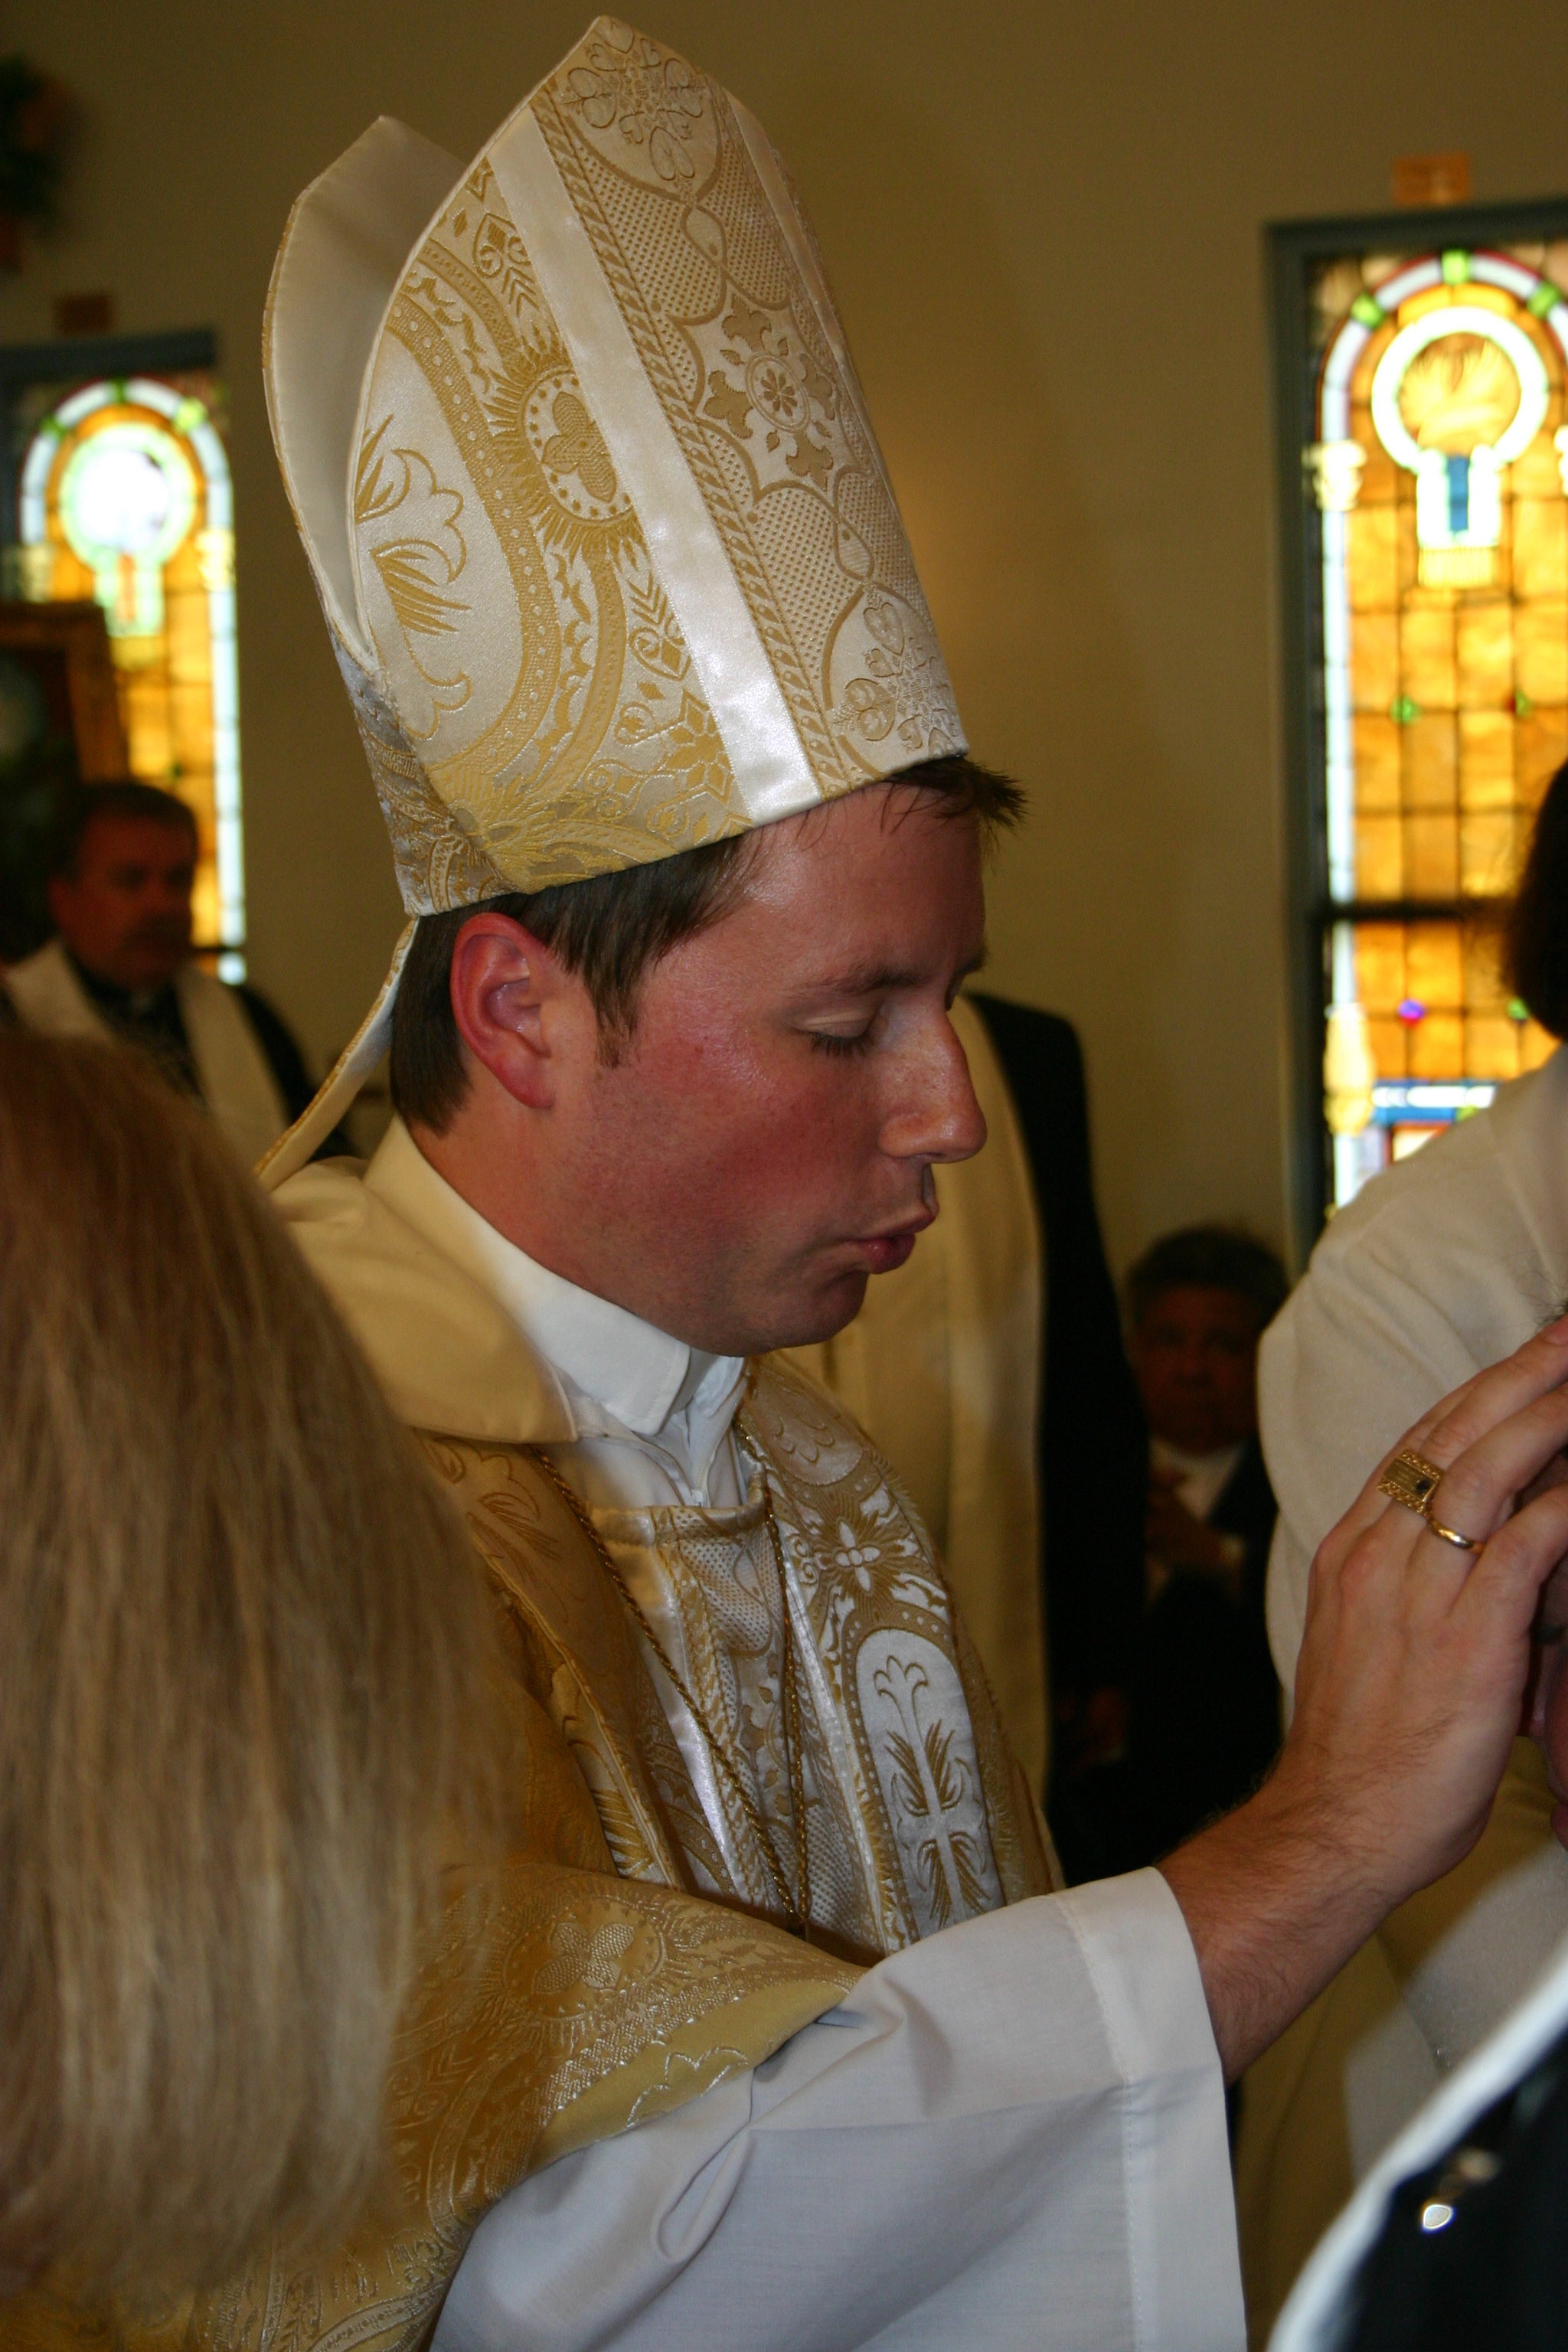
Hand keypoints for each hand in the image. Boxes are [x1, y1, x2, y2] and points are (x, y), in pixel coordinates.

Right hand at [1160, 1318, 1567, 2079]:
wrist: (1335, 1825)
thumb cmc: (1363, 1750)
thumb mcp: (1374, 1643)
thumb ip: (1420, 1586)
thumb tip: (1486, 1551)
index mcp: (1353, 1550)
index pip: (1420, 1443)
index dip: (1478, 1390)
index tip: (1526, 1355)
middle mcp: (1379, 1555)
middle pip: (1454, 1435)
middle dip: (1521, 1375)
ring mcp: (1418, 1593)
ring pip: (1487, 1472)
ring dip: (1547, 1415)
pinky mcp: (1465, 1639)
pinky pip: (1525, 1548)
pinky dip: (1564, 1506)